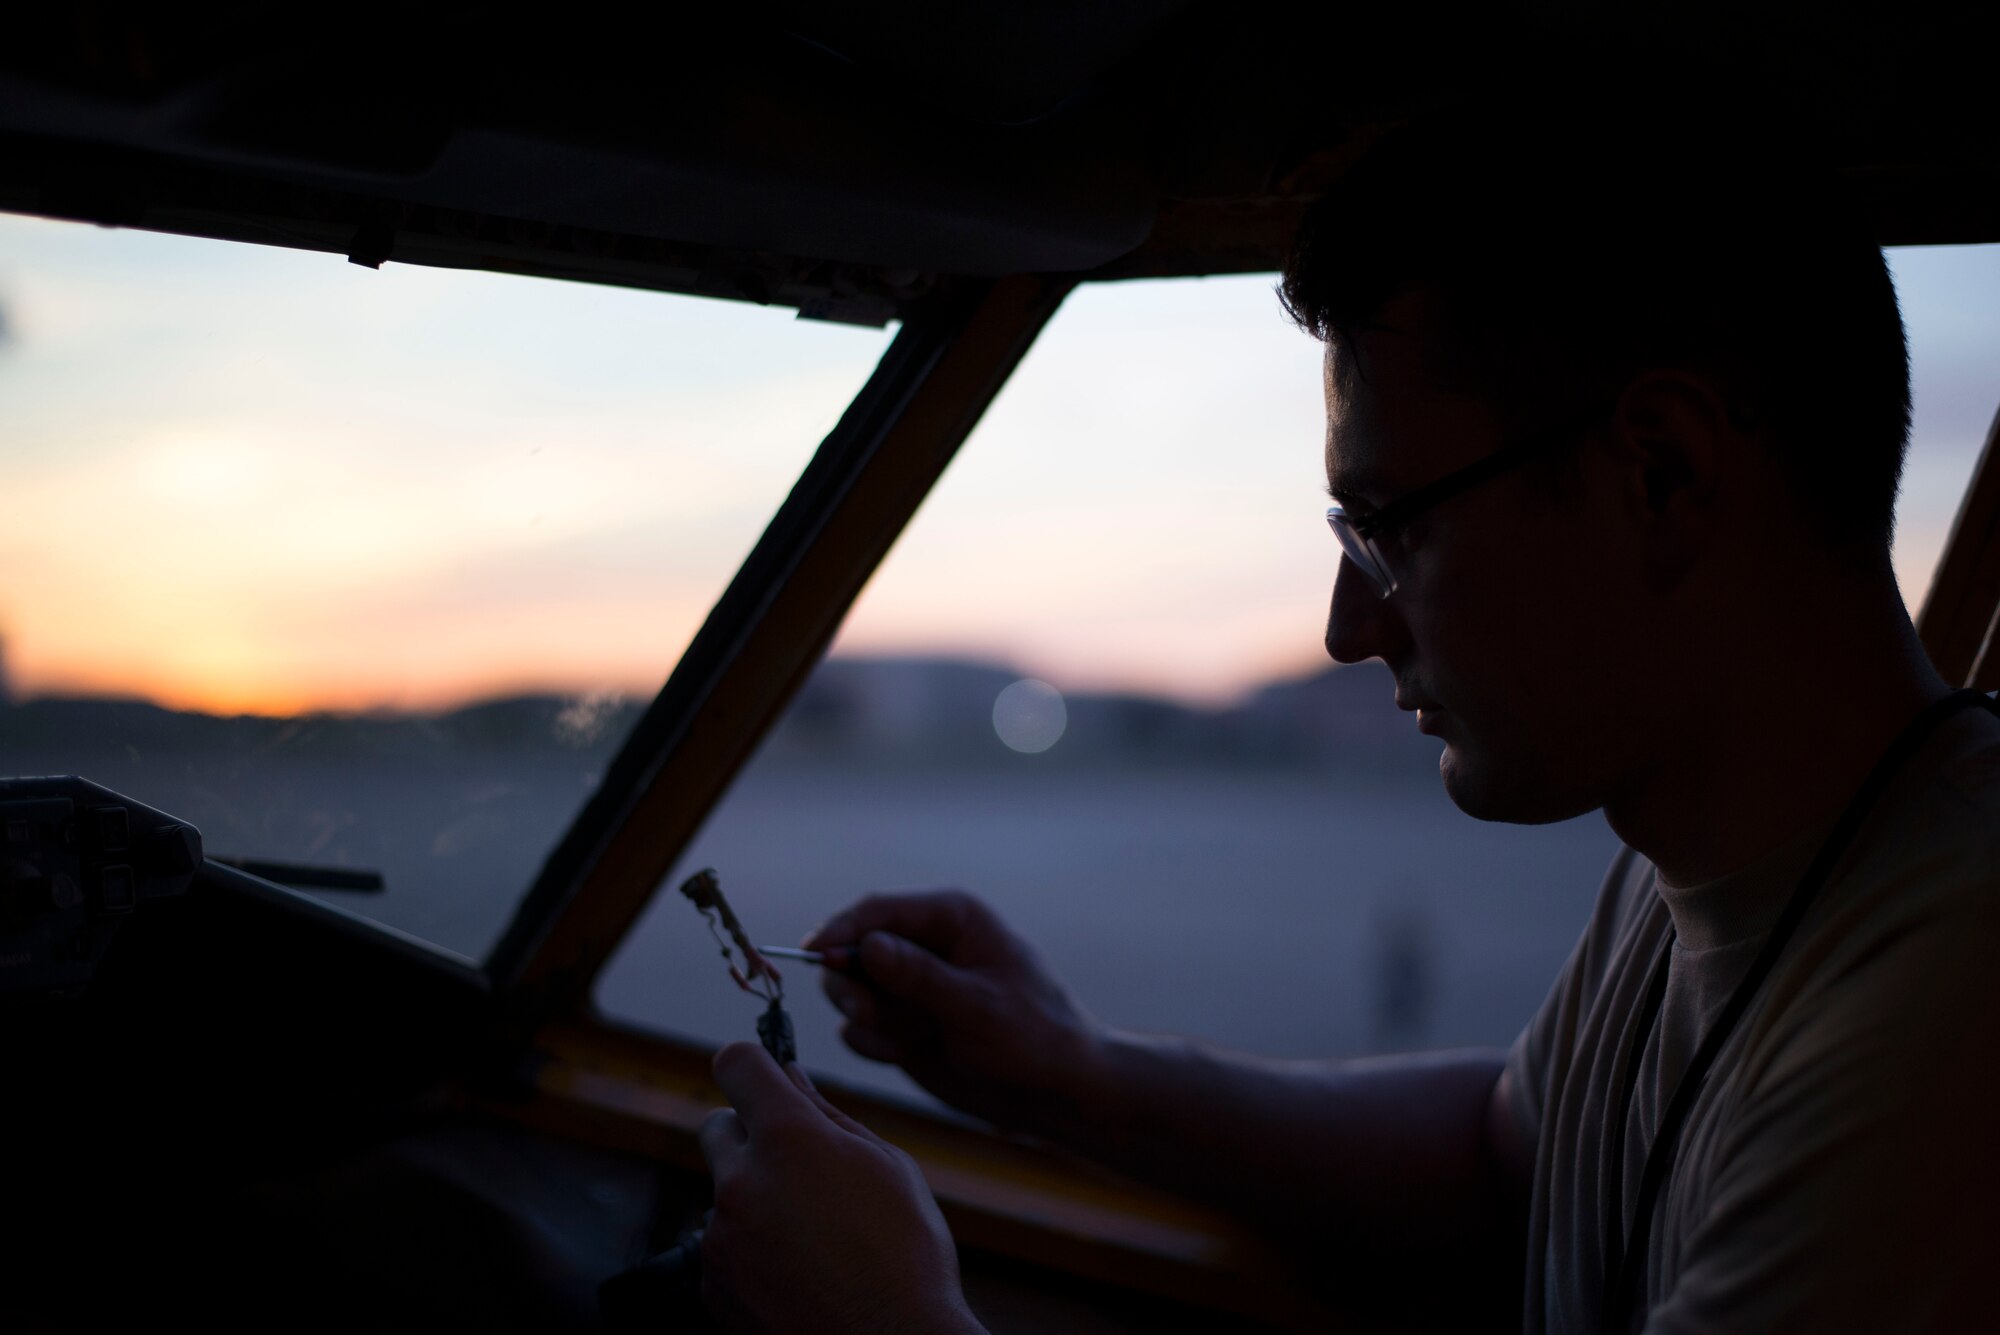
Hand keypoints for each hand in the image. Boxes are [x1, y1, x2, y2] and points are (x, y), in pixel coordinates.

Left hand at [698, 1042, 984, 1334]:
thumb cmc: (907, 1255)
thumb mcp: (888, 1167)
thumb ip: (830, 1116)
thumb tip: (793, 1080)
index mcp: (789, 1139)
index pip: (736, 1064)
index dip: (752, 1065)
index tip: (763, 1078)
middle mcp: (741, 1182)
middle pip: (717, 1127)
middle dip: (750, 1135)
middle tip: (798, 1166)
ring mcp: (720, 1239)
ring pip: (724, 1193)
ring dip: (753, 1200)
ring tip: (812, 1236)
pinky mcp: (713, 1286)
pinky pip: (721, 1247)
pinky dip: (749, 1251)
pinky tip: (797, 1271)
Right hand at [803, 891, 1103, 1138]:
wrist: (1055, 1091)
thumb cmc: (1034, 1037)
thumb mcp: (977, 1007)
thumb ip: (919, 977)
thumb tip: (866, 946)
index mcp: (952, 919)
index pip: (879, 910)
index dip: (841, 928)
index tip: (812, 952)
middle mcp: (926, 945)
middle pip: (853, 948)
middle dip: (850, 982)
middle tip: (866, 1013)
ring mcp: (912, 986)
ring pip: (850, 989)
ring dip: (867, 1016)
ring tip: (907, 1039)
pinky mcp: (903, 1023)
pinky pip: (860, 1026)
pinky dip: (873, 1042)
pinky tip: (905, 1053)